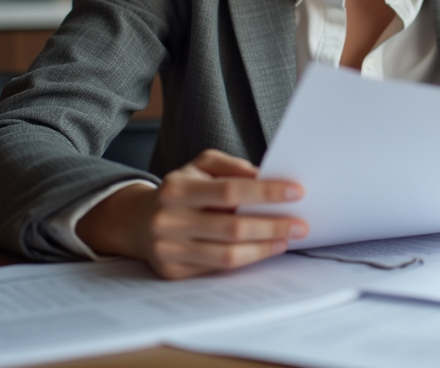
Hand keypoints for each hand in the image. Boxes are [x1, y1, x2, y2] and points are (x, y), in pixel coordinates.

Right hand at [76, 149, 306, 278]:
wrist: (138, 222)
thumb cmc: (180, 190)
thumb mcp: (200, 166)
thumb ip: (231, 166)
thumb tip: (263, 176)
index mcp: (176, 188)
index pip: (230, 191)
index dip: (266, 193)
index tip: (296, 192)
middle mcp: (169, 220)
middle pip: (233, 227)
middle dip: (273, 225)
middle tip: (301, 224)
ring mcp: (169, 250)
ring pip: (228, 255)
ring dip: (264, 247)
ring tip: (287, 239)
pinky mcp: (173, 272)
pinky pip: (218, 268)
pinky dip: (247, 259)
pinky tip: (265, 249)